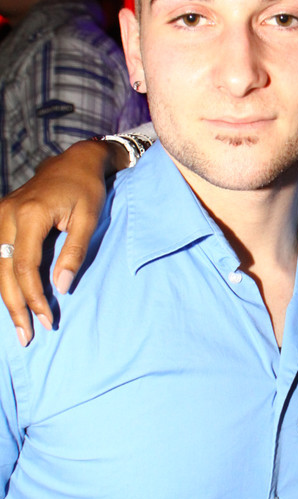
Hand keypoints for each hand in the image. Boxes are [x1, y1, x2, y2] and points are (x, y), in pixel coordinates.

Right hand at [0, 139, 127, 344]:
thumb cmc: (86, 189)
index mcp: (30, 214)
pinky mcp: (2, 218)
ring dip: (7, 297)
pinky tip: (13, 301)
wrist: (74, 161)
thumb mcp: (88, 218)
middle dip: (15, 306)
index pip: (24, 266)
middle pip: (4, 270)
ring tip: (20, 326)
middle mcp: (7, 213)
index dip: (34, 297)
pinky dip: (4, 280)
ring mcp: (1, 214)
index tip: (47, 320)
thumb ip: (74, 252)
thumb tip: (61, 287)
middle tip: (27, 336)